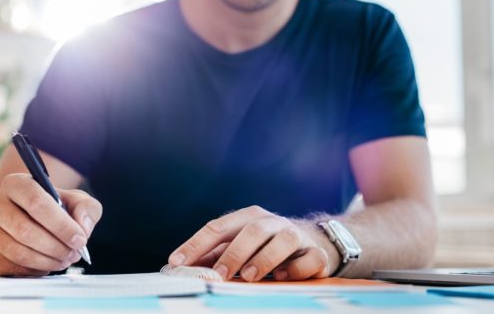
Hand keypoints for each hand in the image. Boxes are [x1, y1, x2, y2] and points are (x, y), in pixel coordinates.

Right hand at [0, 173, 101, 275]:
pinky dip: (35, 270)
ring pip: (18, 252)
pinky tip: (47, 264)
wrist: (24, 221)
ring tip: (64, 260)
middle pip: (25, 231)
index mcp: (16, 183)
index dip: (61, 225)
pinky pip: (11, 267)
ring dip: (47, 261)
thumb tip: (82, 226)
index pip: (37, 203)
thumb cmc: (52, 209)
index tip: (80, 239)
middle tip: (74, 254)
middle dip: (56, 247)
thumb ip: (86, 208)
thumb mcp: (74, 201)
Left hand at [168, 206, 339, 281]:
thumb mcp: (240, 244)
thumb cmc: (267, 245)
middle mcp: (272, 222)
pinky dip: (296, 268)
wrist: (316, 242)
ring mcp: (296, 236)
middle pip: (252, 230)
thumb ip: (215, 254)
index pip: (218, 227)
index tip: (176, 262)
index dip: (196, 244)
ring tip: (250, 276)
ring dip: (265, 258)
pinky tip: (283, 277)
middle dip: (233, 253)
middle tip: (219, 274)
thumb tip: (180, 267)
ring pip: (283, 240)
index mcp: (248, 217)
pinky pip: (310, 259)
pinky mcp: (317, 254)